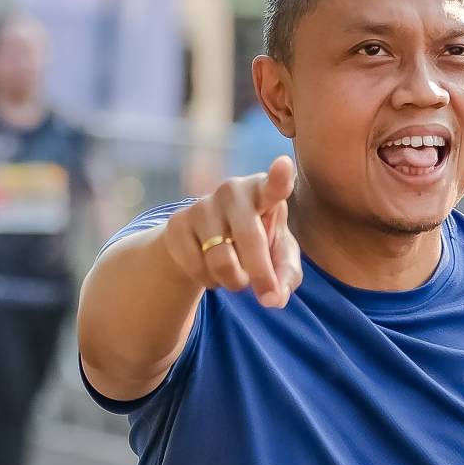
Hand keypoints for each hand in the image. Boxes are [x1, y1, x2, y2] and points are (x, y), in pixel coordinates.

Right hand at [160, 155, 302, 310]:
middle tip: (268, 298)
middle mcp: (232, 190)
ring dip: (234, 281)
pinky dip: (210, 281)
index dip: (278, 178)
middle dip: (261, 276)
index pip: (273, 185)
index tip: (284, 166)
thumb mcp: (278, 256)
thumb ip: (286, 274)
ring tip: (237, 276)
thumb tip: (274, 298)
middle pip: (249, 239)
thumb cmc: (256, 242)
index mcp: (263, 191)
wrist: (205, 239)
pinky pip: (197, 268)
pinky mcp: (177, 223)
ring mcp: (202, 205)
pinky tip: (211, 270)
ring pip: (222, 261)